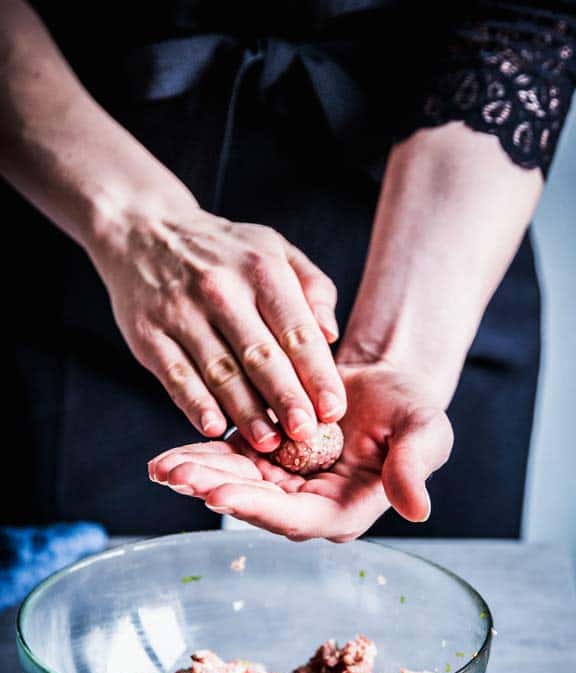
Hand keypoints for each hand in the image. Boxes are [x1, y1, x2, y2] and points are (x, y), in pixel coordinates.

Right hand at [90, 206, 345, 451]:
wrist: (145, 229)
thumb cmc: (225, 251)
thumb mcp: (275, 248)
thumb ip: (312, 287)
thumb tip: (331, 334)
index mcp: (262, 269)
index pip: (297, 330)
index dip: (317, 374)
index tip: (333, 410)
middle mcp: (222, 289)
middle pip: (260, 356)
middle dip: (286, 399)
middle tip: (306, 435)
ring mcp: (181, 312)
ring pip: (220, 371)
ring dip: (245, 412)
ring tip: (267, 443)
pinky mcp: (147, 333)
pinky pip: (176, 376)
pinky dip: (195, 404)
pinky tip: (215, 428)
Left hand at [147, 363, 453, 540]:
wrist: (386, 382)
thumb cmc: (411, 409)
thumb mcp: (424, 432)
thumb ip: (413, 467)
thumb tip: (417, 511)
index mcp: (343, 510)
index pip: (296, 519)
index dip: (257, 508)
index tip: (218, 496)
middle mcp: (307, 504)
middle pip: (254, 504)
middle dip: (213, 490)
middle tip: (176, 477)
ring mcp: (282, 482)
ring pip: (235, 484)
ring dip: (199, 476)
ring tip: (161, 469)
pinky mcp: (264, 456)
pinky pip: (229, 461)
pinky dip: (201, 456)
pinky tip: (168, 457)